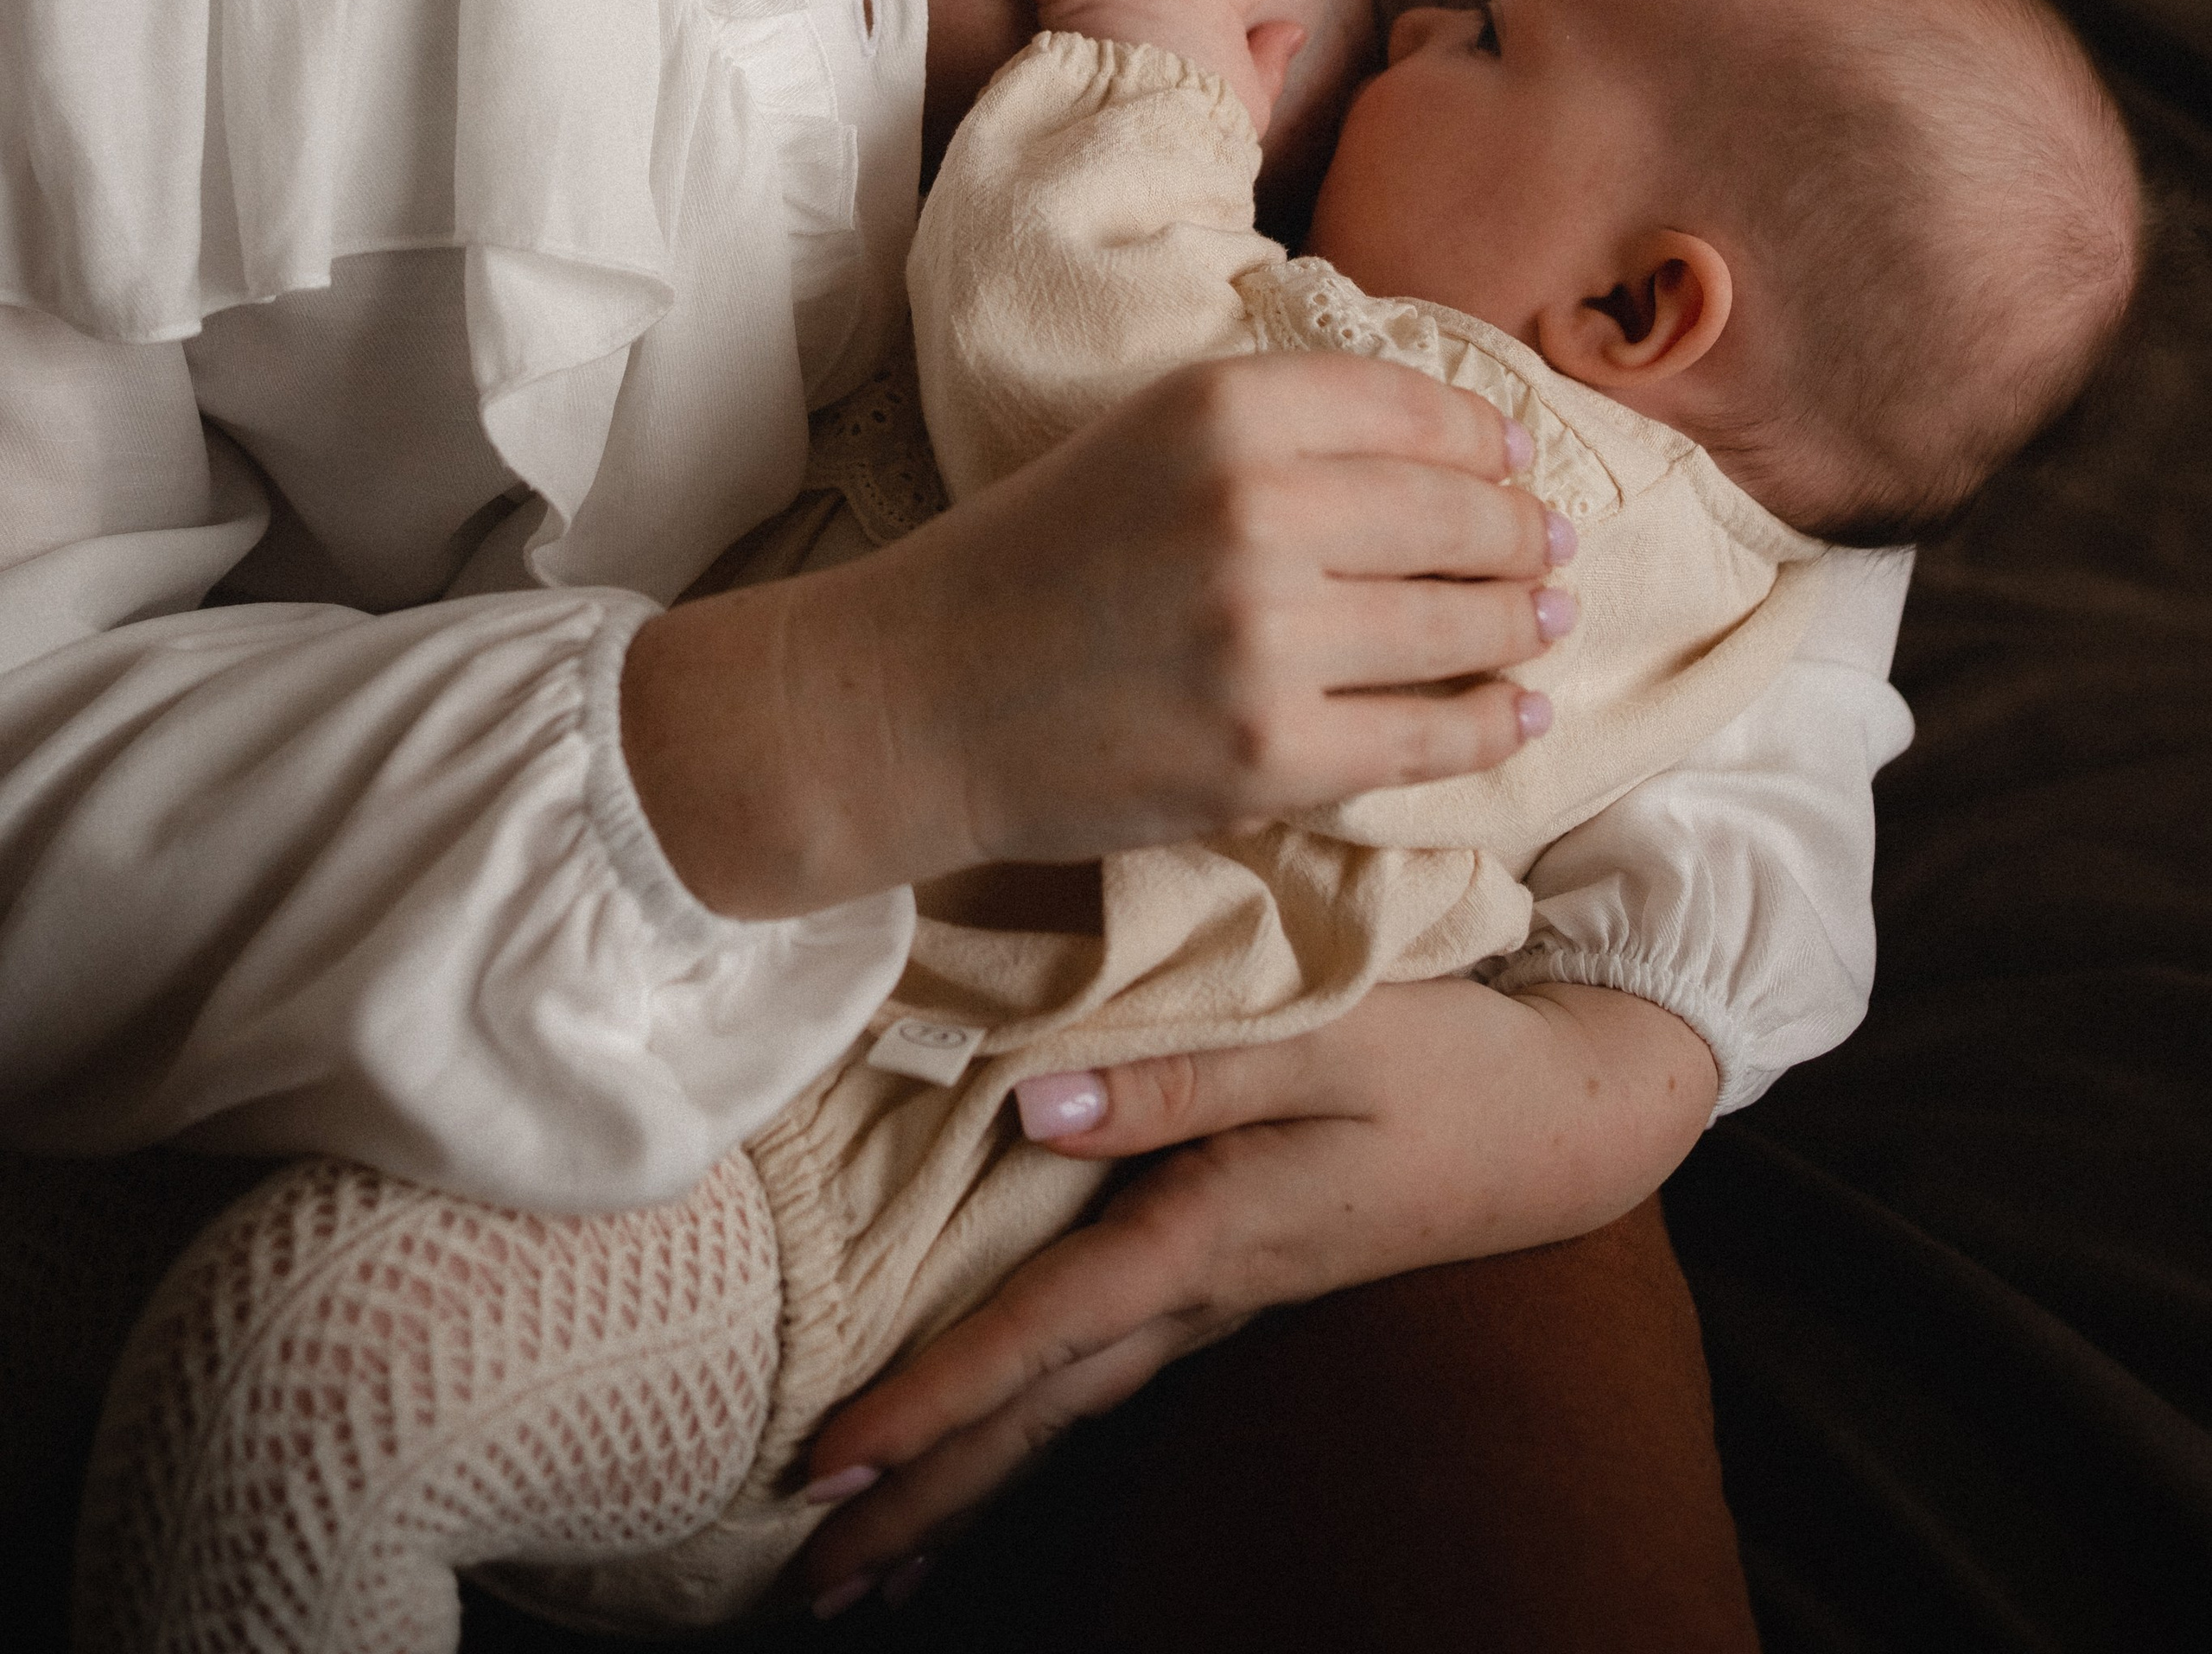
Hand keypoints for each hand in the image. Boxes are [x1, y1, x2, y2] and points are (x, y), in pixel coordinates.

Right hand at [622, 349, 1570, 914]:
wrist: (918, 696)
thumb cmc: (1035, 556)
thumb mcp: (1148, 437)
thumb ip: (1284, 428)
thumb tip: (1462, 451)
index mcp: (1222, 408)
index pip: (1417, 408)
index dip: (1488, 440)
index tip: (1516, 462)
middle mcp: (1256, 510)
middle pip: (1461, 514)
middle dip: (1523, 534)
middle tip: (1549, 548)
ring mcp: (1268, 640)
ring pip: (1467, 625)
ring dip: (1525, 623)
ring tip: (1548, 619)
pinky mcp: (1272, 754)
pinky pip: (1435, 737)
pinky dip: (1497, 726)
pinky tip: (1523, 714)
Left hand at [794, 980, 1718, 1609]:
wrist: (1563, 1117)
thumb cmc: (1446, 1055)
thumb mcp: (1330, 1034)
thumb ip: (1183, 1068)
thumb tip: (1035, 1109)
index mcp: (1213, 1231)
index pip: (1045, 1330)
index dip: (935, 1399)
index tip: (828, 1467)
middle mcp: (1207, 1289)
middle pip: (1042, 1411)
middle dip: (926, 1498)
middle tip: (805, 1578)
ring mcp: (1226, 1298)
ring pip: (1072, 1410)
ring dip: (971, 1487)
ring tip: (869, 1569)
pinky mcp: (1239, 1280)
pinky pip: (1110, 1378)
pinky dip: (1036, 1434)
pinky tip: (996, 1469)